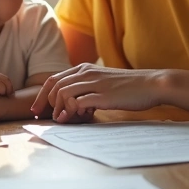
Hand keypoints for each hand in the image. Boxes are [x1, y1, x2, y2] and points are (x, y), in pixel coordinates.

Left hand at [31, 64, 164, 122]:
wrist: (151, 84)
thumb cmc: (129, 87)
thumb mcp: (104, 82)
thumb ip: (88, 89)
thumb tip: (74, 106)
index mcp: (85, 68)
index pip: (54, 79)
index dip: (41, 95)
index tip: (37, 110)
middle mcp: (87, 72)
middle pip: (55, 85)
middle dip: (44, 103)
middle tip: (43, 118)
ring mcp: (94, 83)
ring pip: (63, 92)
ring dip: (57, 108)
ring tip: (60, 119)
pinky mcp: (103, 95)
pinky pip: (78, 101)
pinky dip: (71, 111)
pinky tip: (73, 118)